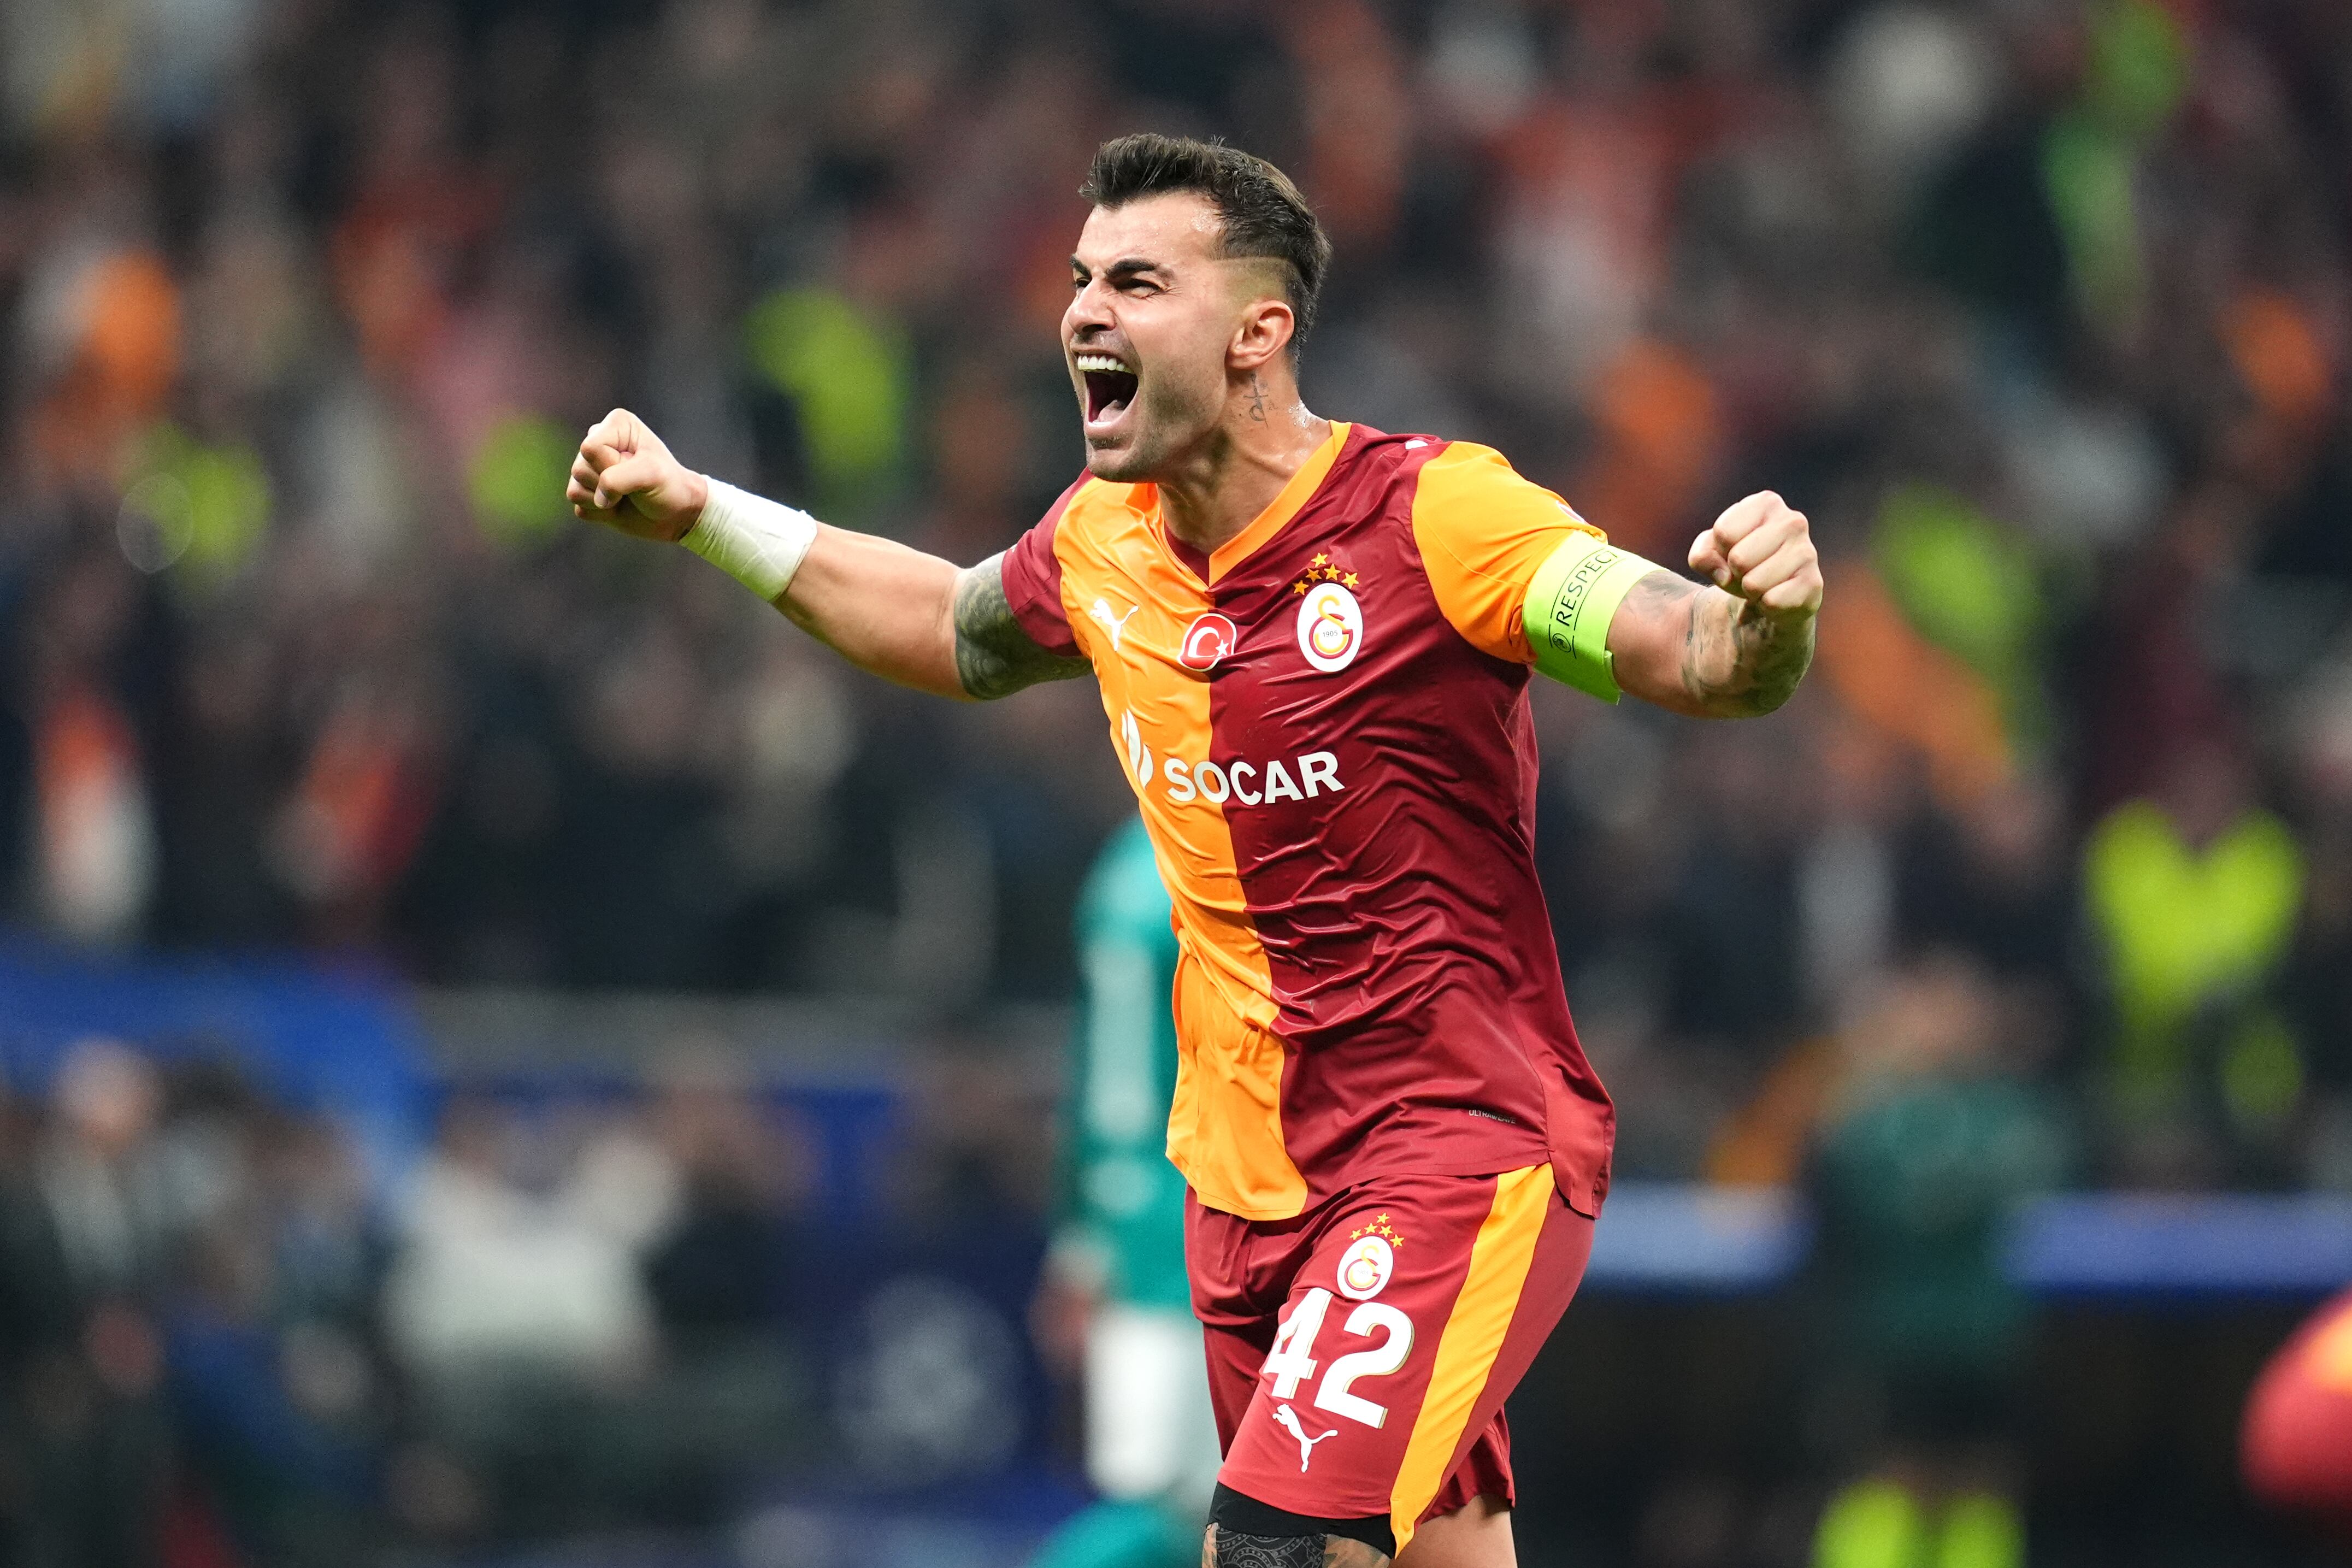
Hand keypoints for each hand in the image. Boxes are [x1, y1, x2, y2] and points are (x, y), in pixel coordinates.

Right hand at [567, 409, 709, 542]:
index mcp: (616, 425)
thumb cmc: (668, 486)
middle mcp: (598, 442)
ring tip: (626, 496)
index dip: (611, 465)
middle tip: (634, 486)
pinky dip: (600, 514)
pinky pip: (579, 507)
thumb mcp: (651, 474)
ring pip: (575, 490)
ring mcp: (590, 468)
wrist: (677, 514)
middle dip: (608, 484)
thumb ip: (618, 478)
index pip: (590, 448)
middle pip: (580, 469)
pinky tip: (618, 507)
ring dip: (604, 501)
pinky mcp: (587, 493)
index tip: (636, 468)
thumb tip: (596, 499)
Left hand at [1688, 491, 1821, 618]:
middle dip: (1735, 573)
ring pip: (1753, 583)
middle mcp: (1792, 521)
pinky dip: (1766, 606)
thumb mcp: (1710, 554)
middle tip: (1749, 571)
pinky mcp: (1813, 583)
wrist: (1770, 596)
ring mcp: (1807, 551)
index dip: (1720, 551)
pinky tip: (1777, 595)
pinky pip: (1771, 602)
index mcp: (1766, 503)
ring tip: (1763, 583)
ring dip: (1750, 591)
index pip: (1723, 532)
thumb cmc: (1739, 565)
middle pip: (1738, 558)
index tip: (1733, 552)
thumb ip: (1701, 555)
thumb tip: (1725, 575)